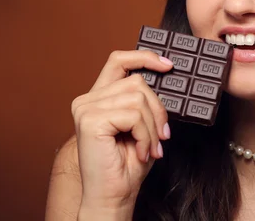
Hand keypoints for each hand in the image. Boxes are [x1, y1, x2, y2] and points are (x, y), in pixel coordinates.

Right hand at [71, 50, 171, 217]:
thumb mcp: (141, 125)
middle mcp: (87, 99)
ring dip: (152, 127)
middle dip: (157, 110)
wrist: (112, 196)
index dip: (144, 57)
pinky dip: (145, 135)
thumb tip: (165, 76)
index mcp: (98, 97)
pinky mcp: (91, 119)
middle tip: (161, 136)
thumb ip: (144, 101)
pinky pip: (134, 115)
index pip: (119, 61)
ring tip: (149, 147)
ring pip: (139, 98)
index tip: (168, 65)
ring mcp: (86, 108)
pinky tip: (140, 151)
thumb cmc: (127, 165)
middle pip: (137, 82)